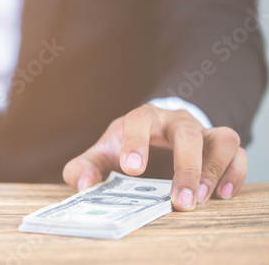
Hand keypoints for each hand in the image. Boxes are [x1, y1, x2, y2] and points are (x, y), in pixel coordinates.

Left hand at [62, 104, 246, 210]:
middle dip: (185, 167)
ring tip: (201, 199)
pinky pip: (236, 153)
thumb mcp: (101, 156)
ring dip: (214, 170)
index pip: (139, 120)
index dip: (136, 142)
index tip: (133, 169)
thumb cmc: (125, 149)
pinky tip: (220, 195)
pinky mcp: (217, 146)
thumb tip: (84, 184)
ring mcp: (200, 131)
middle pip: (187, 133)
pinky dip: (234, 172)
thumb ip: (83, 168)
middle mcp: (174, 121)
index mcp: (141, 119)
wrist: (150, 139)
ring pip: (221, 139)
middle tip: (180, 201)